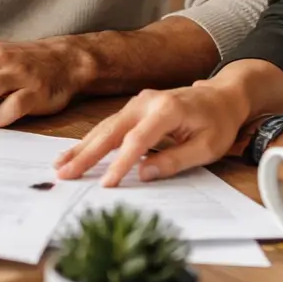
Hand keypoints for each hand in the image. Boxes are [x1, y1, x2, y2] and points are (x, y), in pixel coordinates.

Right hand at [53, 81, 249, 185]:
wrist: (221, 97)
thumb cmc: (217, 122)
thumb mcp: (207, 147)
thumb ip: (175, 160)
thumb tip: (143, 174)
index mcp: (167, 109)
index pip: (137, 140)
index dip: (121, 164)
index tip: (107, 184)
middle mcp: (146, 102)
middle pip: (111, 131)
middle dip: (87, 154)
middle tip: (64, 173)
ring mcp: (137, 102)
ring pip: (104, 127)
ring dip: (82, 147)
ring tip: (61, 165)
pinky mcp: (133, 108)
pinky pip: (109, 125)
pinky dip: (91, 140)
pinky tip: (75, 152)